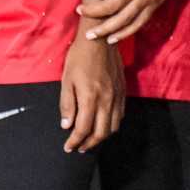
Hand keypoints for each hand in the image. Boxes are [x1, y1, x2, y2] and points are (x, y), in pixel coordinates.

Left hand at [59, 36, 124, 151]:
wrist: (99, 42)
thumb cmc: (78, 58)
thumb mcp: (66, 79)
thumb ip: (67, 104)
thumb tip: (66, 125)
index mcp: (90, 99)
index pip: (83, 128)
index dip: (75, 140)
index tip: (68, 147)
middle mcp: (107, 102)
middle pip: (101, 133)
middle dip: (89, 144)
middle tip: (79, 148)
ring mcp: (117, 98)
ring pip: (113, 127)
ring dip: (101, 138)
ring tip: (90, 141)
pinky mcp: (123, 93)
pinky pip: (120, 116)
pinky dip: (111, 126)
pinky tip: (103, 126)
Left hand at [77, 0, 182, 43]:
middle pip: (112, 6)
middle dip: (93, 12)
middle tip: (79, 12)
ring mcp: (147, 0)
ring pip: (124, 19)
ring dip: (106, 29)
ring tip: (91, 35)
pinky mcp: (153, 6)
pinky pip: (139, 23)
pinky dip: (125, 33)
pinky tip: (113, 38)